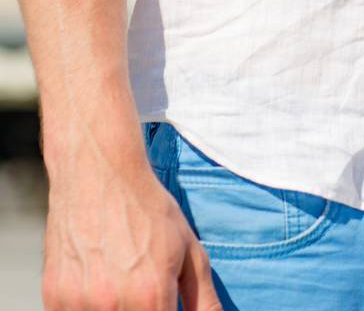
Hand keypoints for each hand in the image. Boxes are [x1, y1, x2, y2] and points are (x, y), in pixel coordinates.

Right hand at [42, 153, 220, 310]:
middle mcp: (113, 306)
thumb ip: (204, 300)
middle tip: (141, 289)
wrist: (98, 173)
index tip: (163, 304)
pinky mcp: (54, 299)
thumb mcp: (189, 250)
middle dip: (143, 310)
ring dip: (114, 308)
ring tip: (118, 280)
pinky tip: (97, 283)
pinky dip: (87, 307)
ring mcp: (78, 305)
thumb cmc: (148, 210)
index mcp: (151, 297)